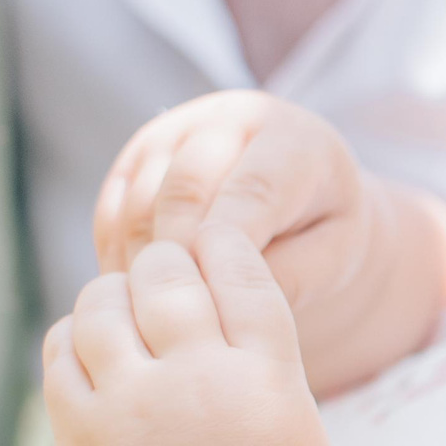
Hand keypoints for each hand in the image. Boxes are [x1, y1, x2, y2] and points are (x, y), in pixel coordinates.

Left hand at [46, 230, 334, 445]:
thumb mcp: (297, 434)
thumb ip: (262, 363)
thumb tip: (214, 298)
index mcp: (266, 380)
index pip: (242, 271)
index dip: (226, 241)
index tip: (218, 238)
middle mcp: (196, 383)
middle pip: (167, 273)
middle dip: (166, 259)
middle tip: (167, 270)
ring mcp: (129, 409)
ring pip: (102, 302)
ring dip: (113, 290)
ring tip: (125, 306)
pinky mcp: (77, 437)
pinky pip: (61, 351)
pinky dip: (75, 334)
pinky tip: (93, 347)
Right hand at [94, 90, 370, 310]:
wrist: (301, 197)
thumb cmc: (324, 231)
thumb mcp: (335, 253)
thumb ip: (296, 273)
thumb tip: (228, 301)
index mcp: (291, 138)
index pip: (253, 189)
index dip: (230, 246)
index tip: (218, 297)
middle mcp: (226, 123)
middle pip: (184, 189)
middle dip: (179, 260)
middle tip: (179, 322)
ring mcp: (173, 135)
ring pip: (138, 202)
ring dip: (142, 266)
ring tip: (156, 322)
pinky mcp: (135, 160)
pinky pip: (111, 212)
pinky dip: (117, 259)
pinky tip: (134, 302)